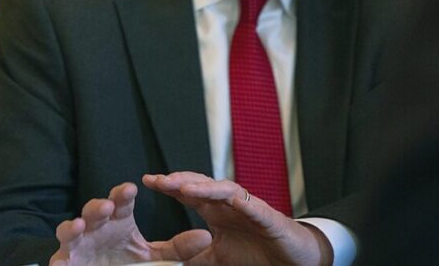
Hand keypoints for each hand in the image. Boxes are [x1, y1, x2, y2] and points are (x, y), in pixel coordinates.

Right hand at [49, 182, 210, 265]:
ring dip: (73, 227)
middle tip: (108, 207)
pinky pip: (58, 260)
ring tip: (80, 226)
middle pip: (93, 211)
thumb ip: (178, 248)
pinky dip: (58, 261)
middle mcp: (95, 228)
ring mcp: (77, 245)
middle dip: (98, 207)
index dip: (122, 195)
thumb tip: (205, 236)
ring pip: (69, 230)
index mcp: (117, 220)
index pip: (120, 202)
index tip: (131, 189)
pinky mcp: (66, 262)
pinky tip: (62, 263)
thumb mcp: (156, 257)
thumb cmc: (127, 262)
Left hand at [142, 172, 333, 265]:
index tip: (146, 181)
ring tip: (179, 186)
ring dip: (200, 186)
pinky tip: (219, 196)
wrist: (292, 259)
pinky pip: (246, 201)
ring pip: (219, 188)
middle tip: (156, 180)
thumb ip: (195, 258)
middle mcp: (227, 203)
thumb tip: (170, 263)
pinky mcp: (263, 214)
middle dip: (177, 181)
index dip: (168, 186)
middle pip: (198, 185)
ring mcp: (245, 205)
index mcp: (215, 210)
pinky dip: (232, 197)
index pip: (187, 193)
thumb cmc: (258, 253)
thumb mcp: (217, 258)